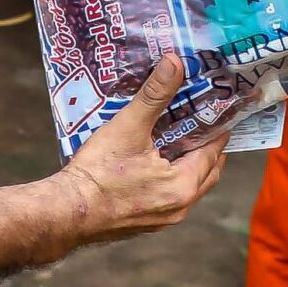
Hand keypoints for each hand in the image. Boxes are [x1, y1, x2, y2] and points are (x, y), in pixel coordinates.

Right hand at [57, 55, 226, 243]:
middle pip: (207, 172)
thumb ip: (154, 95)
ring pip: (189, 186)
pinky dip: (172, 177)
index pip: (214, 152)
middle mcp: (179, 208)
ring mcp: (162, 219)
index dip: (218, 128)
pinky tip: (157, 160)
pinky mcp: (145, 223)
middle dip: (208, 146)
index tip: (220, 108)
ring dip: (190, 163)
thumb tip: (174, 63)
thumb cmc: (98, 174)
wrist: (66, 213)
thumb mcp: (129, 127)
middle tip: (205, 119)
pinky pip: (170, 196)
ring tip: (182, 136)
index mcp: (183, 187)